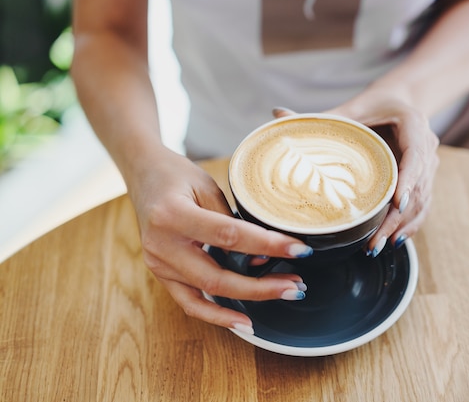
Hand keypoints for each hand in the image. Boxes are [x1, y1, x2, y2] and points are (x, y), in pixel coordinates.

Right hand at [127, 148, 311, 333]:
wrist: (143, 174)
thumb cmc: (177, 176)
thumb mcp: (208, 187)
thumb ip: (231, 221)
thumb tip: (263, 254)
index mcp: (173, 214)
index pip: (229, 236)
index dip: (267, 245)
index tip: (298, 249)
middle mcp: (162, 244)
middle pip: (218, 277)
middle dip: (262, 286)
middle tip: (295, 286)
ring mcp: (158, 263)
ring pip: (206, 294)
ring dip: (248, 299)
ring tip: (283, 293)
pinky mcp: (160, 273)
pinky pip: (189, 302)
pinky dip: (217, 315)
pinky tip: (243, 321)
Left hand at [326, 93, 438, 255]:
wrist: (397, 103)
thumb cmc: (371, 106)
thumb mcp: (348, 110)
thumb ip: (319, 117)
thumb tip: (277, 114)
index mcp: (413, 123)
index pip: (415, 156)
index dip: (408, 181)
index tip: (398, 204)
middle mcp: (426, 144)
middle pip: (418, 186)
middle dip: (397, 217)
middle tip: (375, 241)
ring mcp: (429, 163)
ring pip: (421, 201)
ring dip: (402, 226)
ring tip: (378, 246)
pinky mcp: (426, 179)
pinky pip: (423, 205)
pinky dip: (410, 225)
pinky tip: (394, 241)